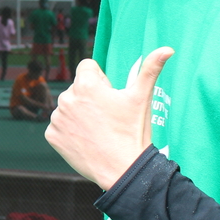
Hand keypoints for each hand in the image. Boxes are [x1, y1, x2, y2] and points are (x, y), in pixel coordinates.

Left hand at [45, 47, 172, 189]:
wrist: (123, 170)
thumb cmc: (133, 132)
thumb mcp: (142, 97)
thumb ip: (151, 69)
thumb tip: (168, 49)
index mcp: (86, 84)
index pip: (88, 67)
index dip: (102, 80)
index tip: (111, 97)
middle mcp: (66, 98)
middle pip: (78, 88)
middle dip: (90, 97)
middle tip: (107, 117)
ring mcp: (57, 118)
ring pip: (69, 107)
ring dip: (79, 114)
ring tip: (98, 129)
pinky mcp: (52, 135)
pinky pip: (60, 126)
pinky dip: (70, 131)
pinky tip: (86, 139)